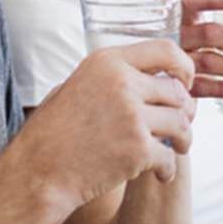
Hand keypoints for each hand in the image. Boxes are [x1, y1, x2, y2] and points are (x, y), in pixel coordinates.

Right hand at [18, 40, 195, 209]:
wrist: (37, 171)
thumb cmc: (53, 132)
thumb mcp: (76, 85)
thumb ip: (111, 76)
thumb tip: (147, 75)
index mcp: (107, 61)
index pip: (166, 50)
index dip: (183, 67)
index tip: (185, 83)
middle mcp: (122, 83)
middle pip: (177, 91)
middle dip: (184, 110)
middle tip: (180, 126)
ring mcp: (132, 116)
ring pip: (181, 123)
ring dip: (184, 139)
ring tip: (177, 148)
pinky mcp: (138, 149)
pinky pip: (170, 156)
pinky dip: (168, 169)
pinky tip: (160, 174)